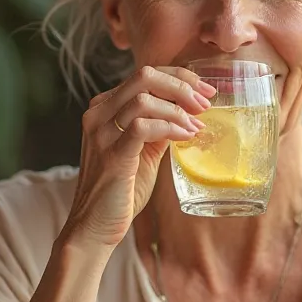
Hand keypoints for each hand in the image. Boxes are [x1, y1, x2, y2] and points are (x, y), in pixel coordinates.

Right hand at [59, 65, 214, 251]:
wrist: (95, 226)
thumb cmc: (120, 191)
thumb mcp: (143, 151)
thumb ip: (159, 129)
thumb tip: (188, 114)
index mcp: (105, 108)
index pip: (145, 75)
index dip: (180, 77)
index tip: (206, 90)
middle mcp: (98, 114)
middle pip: (144, 77)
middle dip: (182, 86)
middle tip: (205, 103)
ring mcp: (101, 132)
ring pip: (144, 99)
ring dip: (178, 110)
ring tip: (197, 126)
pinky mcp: (111, 153)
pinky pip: (142, 126)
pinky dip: (170, 128)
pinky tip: (186, 137)